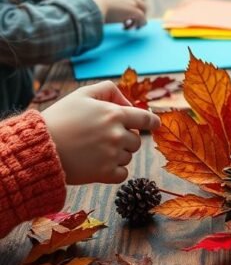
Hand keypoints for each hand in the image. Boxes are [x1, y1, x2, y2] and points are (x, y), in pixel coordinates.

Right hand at [42, 82, 158, 184]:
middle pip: (136, 140)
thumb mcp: (82, 94)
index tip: (155, 124)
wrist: (40, 147)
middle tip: (106, 138)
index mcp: (114, 114)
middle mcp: (117, 135)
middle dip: (126, 138)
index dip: (152, 121)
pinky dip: (115, 171)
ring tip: (96, 150)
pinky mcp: (104, 174)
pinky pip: (122, 174)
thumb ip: (108, 90)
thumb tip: (128, 103)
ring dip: (118, 154)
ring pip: (128, 156)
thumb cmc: (60, 118)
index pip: (146, 119)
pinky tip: (101, 165)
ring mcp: (112, 155)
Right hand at [90, 0, 146, 27]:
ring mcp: (133, 2)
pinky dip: (138, 25)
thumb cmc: (92, 5)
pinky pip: (143, 19)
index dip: (136, 3)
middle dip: (141, 11)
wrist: (94, 6)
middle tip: (135, 21)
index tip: (132, 11)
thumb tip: (104, 9)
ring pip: (144, 10)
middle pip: (143, 2)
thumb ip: (107, 1)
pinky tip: (127, 29)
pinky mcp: (135, 11)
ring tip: (132, 27)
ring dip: (140, 19)